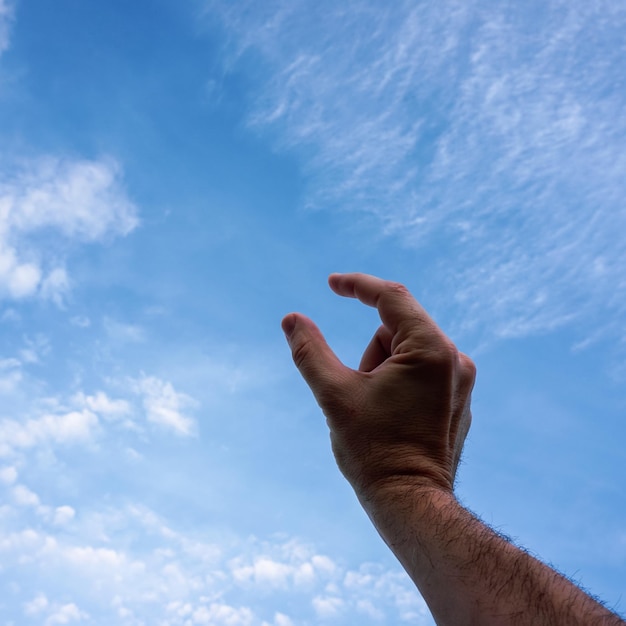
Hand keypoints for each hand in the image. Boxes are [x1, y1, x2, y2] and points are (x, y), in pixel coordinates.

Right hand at [282, 273, 474, 499]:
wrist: (411, 503)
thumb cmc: (373, 450)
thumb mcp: (333, 394)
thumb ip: (310, 351)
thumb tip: (291, 319)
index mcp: (430, 349)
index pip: (391, 297)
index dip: (357, 285)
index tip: (331, 283)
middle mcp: (454, 358)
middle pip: (395, 330)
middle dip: (369, 354)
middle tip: (359, 394)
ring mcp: (461, 380)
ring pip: (406, 351)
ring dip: (382, 369)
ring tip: (378, 412)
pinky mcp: (459, 398)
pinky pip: (421, 370)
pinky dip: (399, 380)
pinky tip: (393, 418)